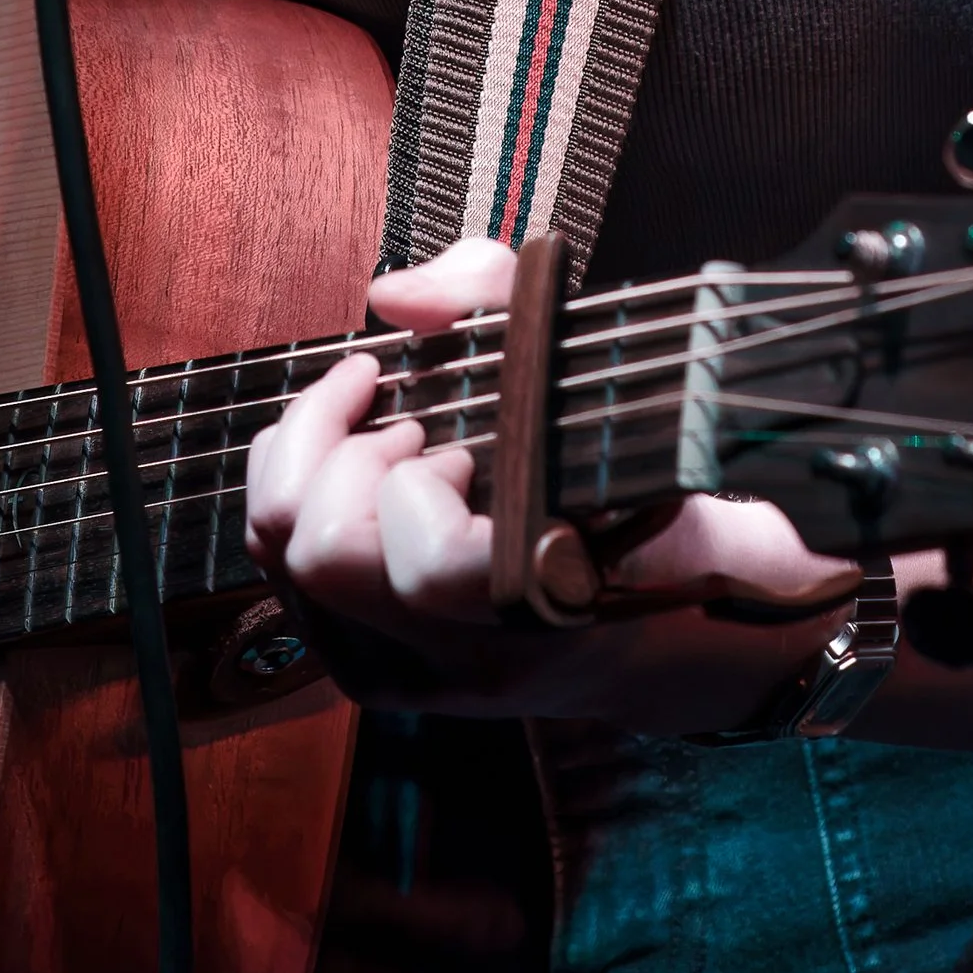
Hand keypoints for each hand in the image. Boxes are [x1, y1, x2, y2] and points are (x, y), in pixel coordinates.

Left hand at [244, 237, 859, 725]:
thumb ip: (493, 294)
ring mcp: (415, 679)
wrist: (687, 626)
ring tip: (395, 447)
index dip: (420, 483)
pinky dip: (301, 499)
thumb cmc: (645, 484)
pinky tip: (365, 472)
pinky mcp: (378, 675)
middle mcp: (466, 657)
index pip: (431, 569)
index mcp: (541, 601)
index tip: (463, 439)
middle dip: (347, 458)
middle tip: (415, 428)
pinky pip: (285, 582)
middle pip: (325, 556)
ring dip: (320, 474)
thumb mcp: (596, 362)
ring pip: (288, 567)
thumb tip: (391, 300)